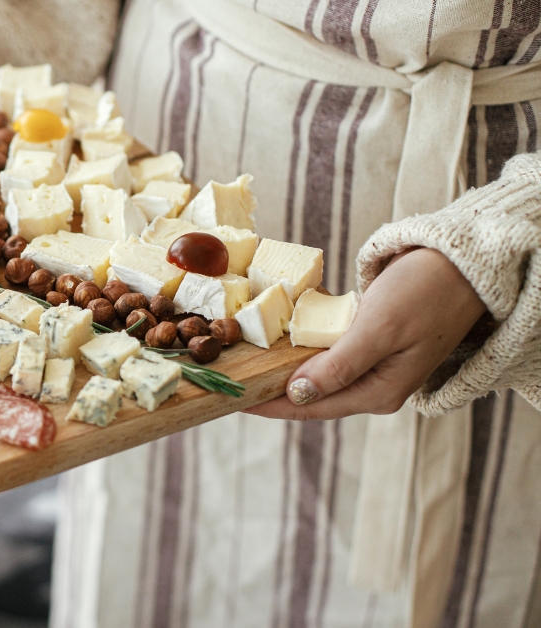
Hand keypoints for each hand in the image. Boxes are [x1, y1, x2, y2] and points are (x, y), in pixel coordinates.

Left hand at [247, 248, 485, 419]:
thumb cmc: (425, 293)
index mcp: (379, 393)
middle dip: (272, 393)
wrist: (464, 264)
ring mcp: (375, 368)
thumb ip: (338, 366)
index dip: (269, 405)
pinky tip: (278, 348)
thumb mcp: (378, 330)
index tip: (231, 400)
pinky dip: (303, 354)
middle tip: (230, 386)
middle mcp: (376, 387)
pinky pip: (329, 357)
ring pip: (318, 377)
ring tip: (245, 369)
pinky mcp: (372, 346)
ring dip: (284, 374)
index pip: (311, 407)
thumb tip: (298, 393)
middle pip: (312, 396)